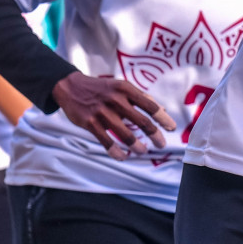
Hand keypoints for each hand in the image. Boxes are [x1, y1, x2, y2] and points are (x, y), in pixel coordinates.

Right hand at [50, 72, 177, 159]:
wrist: (71, 87)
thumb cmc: (102, 89)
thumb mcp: (121, 87)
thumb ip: (140, 98)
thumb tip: (161, 110)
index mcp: (126, 89)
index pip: (150, 105)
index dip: (163, 118)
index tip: (171, 128)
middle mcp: (116, 100)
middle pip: (142, 121)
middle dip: (155, 135)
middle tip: (161, 144)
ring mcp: (102, 112)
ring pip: (125, 134)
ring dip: (137, 146)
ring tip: (143, 151)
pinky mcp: (90, 123)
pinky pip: (107, 141)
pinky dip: (116, 151)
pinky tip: (123, 156)